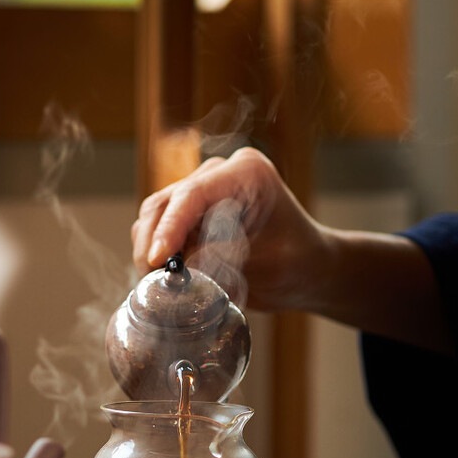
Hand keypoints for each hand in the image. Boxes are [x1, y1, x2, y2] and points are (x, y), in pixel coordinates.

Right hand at [130, 147, 328, 312]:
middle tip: (151, 281)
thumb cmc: (297, 262)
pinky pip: (159, 228)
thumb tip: (178, 268)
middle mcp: (219, 174)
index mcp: (246, 173)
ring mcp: (202, 190)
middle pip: (166, 202)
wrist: (307, 268)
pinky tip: (166, 278)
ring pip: (155, 215)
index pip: (193, 195)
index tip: (157, 260)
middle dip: (153, 242)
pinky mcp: (191, 212)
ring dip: (150, 249)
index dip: (169, 228)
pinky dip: (156, 253)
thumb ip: (223, 261)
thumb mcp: (267, 265)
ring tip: (160, 284)